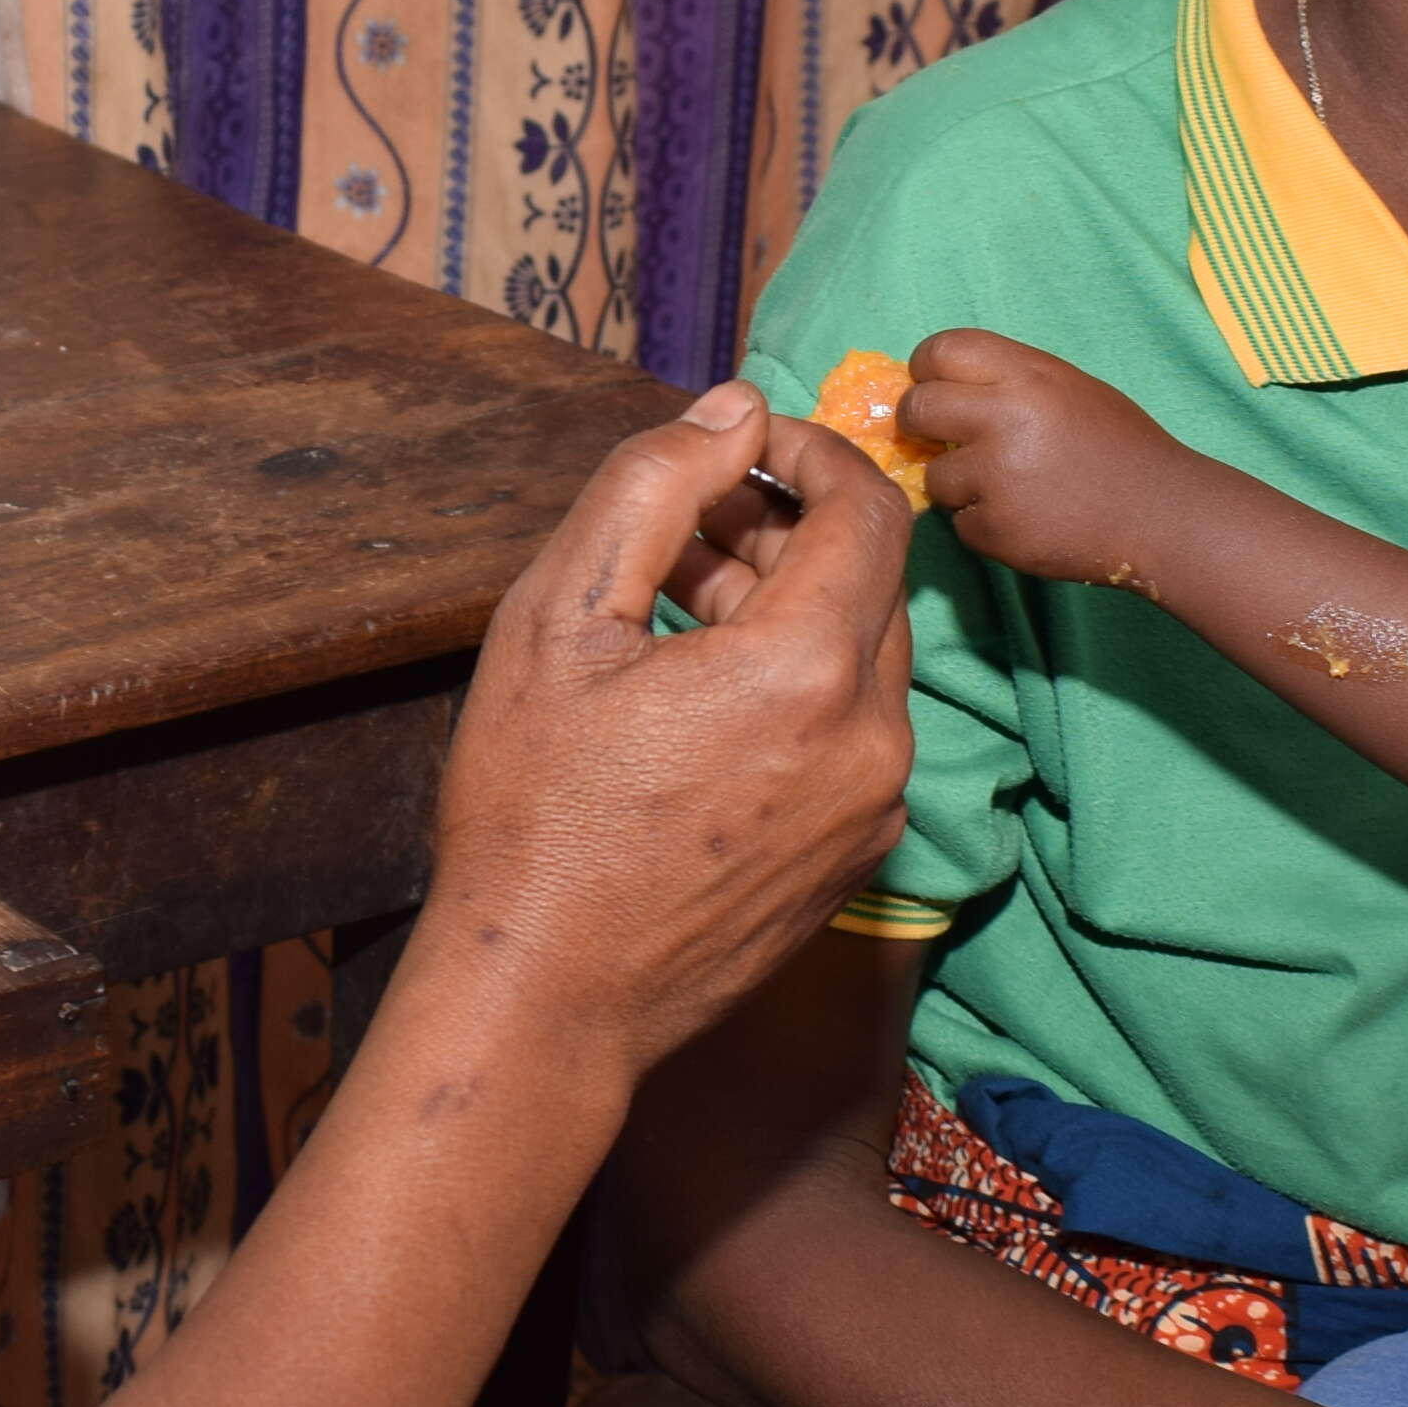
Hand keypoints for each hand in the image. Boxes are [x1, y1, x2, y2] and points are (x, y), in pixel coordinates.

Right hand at [421, 387, 916, 1085]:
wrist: (546, 997)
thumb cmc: (533, 812)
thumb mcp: (557, 620)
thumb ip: (654, 488)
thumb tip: (733, 409)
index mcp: (805, 671)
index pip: (867, 509)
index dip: (810, 454)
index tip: (743, 447)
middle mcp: (872, 739)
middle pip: (869, 581)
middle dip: (787, 530)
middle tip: (686, 525)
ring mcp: (875, 808)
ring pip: (861, 659)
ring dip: (787, 609)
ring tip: (675, 609)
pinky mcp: (859, 856)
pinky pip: (852, 734)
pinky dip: (796, 689)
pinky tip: (701, 700)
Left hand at [893, 328, 1187, 588]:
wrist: (1163, 515)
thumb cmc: (1118, 445)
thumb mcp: (1069, 387)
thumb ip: (1005, 379)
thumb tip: (935, 384)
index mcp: (1027, 375)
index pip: (940, 350)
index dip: (926, 369)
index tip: (930, 385)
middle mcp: (1004, 419)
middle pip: (916, 409)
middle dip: (919, 423)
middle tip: (939, 437)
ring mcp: (996, 479)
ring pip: (934, 476)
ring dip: (958, 483)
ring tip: (1009, 485)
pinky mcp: (995, 530)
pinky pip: (960, 523)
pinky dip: (983, 523)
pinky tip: (1026, 517)